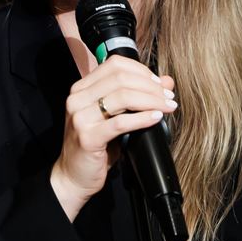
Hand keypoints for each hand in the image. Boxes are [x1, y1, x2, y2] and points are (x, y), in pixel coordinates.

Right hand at [52, 59, 176, 213]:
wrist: (73, 176)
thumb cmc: (95, 146)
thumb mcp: (116, 117)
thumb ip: (137, 96)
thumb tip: (167, 82)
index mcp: (81, 88)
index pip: (114, 64)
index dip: (141, 70)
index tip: (159, 84)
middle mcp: (77, 99)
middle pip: (121, 78)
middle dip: (150, 86)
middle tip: (168, 97)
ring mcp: (80, 117)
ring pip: (123, 97)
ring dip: (151, 100)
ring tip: (167, 107)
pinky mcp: (87, 137)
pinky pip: (121, 122)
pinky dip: (143, 118)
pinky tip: (156, 118)